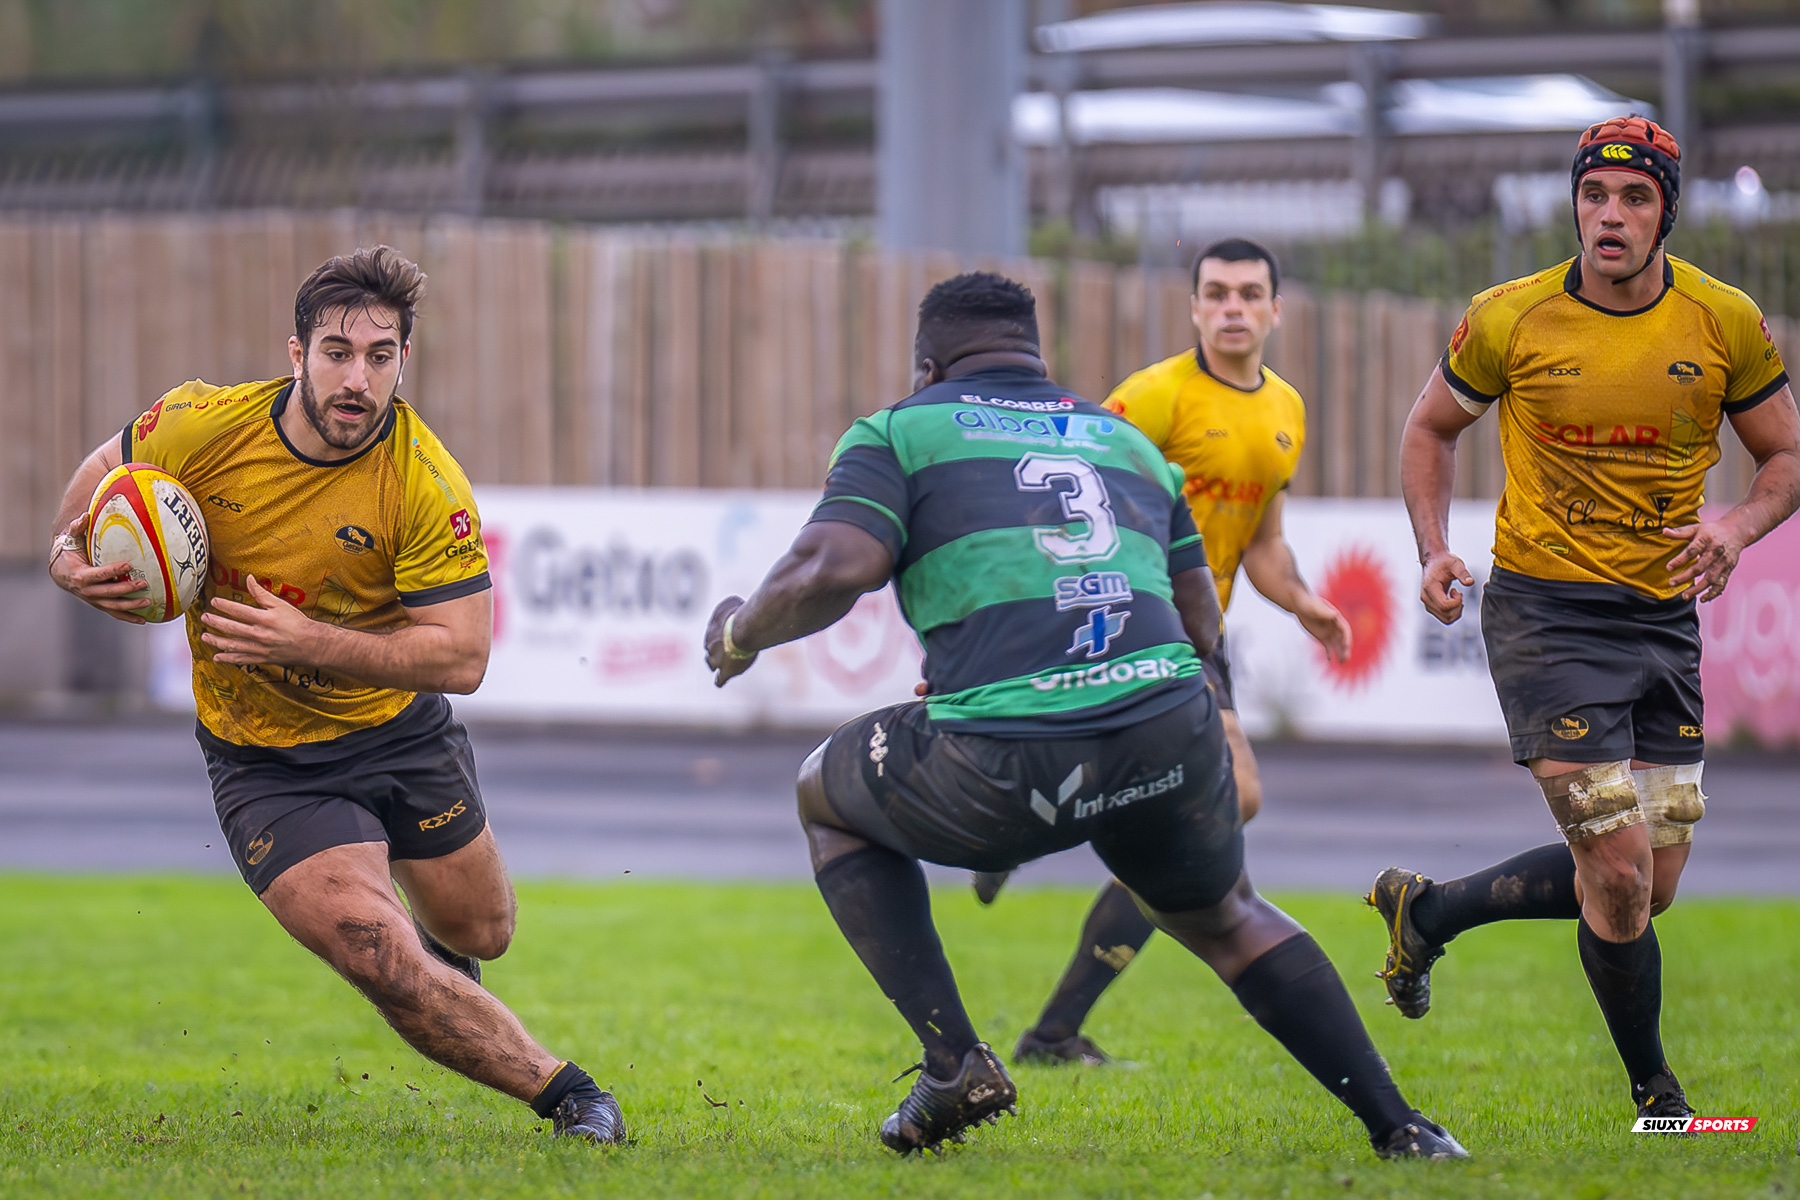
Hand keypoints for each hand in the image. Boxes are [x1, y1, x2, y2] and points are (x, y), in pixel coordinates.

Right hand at [48, 512, 150, 624]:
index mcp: (80, 575)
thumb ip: (77, 528)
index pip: (98, 574)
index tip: (128, 564)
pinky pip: (114, 613)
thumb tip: (85, 515)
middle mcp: (86, 591)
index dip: (113, 570)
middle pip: (108, 592)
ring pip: (113, 606)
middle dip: (126, 589)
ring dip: (130, 606)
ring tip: (148, 602)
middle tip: (144, 583)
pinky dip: (128, 617)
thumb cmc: (69, 553)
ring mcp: (93, 600)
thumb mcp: (70, 540)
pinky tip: (143, 620)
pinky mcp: (99, 604)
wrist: (60, 572)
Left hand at [200, 574, 321, 665]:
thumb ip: (262, 593)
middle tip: (204, 618)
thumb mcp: (281, 605)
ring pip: (232, 645)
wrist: (312, 644)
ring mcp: (259, 648)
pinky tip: (217, 657)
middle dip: (215, 622)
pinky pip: (241, 659)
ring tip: (204, 636)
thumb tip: (249, 579)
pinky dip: (228, 659)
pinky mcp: (261, 658)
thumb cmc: (298, 623)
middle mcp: (259, 634)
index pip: (238, 611)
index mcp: (264, 619)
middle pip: (231, 628)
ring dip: (216, 641)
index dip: (224, 606)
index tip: (214, 602)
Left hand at [704, 596, 756, 686]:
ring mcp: (715, 659)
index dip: (721, 635)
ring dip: (716, 664)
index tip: (730, 635)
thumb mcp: (732, 602)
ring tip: (722, 667)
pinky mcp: (725, 672)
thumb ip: (730, 606)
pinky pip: (720, 679)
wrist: (742, 629)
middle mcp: (708, 644)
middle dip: (716, 650)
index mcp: (710, 628)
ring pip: (711, 664)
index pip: (713, 633)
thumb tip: (733, 607)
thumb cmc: (739, 614)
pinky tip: (720, 681)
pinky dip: (720, 680)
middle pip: (710, 649)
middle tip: (726, 650)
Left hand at [1295, 593, 1352, 663]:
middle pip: (1342, 639)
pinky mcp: (1322, 636)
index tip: (1346, 645)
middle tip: (1346, 658)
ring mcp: (1329, 632)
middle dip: (1345, 649)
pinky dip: (1329, 653)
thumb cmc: (1308, 602)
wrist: (1300, 604)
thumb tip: (1334, 615)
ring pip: (1337, 645)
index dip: (1346, 638)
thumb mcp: (1315, 607)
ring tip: (1342, 662)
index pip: (1345, 629)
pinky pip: (1328, 647)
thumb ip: (1324, 612)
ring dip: (1340, 653)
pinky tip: (1330, 660)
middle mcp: (1335, 626)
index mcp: (1336, 618)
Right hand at [1420, 551, 1473, 624]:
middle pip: (1446, 615)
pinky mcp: (1430, 606)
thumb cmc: (1443, 562)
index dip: (1456, 602)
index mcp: (1430, 588)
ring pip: (1445, 619)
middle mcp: (1426, 598)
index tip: (1459, 592)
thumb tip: (1470, 582)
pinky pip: (1444, 617)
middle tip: (1459, 594)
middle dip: (1458, 607)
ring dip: (1456, 611)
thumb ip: (1463, 573)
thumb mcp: (1455, 564)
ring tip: (1456, 597)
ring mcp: (1427, 603)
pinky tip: (1453, 600)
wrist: (1433, 561)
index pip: (1444, 606)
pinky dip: (1453, 612)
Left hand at [1664, 520, 1745, 601]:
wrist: (1736, 532)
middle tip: (1672, 583)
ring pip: (1710, 578)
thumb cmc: (1712, 531)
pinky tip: (1703, 599)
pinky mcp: (1728, 570)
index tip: (1668, 567)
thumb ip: (1680, 532)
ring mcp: (1722, 563)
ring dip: (1698, 588)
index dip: (1680, 560)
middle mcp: (1715, 553)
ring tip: (1685, 596)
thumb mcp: (1696, 528)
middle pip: (1700, 567)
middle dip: (1685, 576)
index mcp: (1706, 540)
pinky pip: (1721, 584)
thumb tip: (1664, 531)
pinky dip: (1713, 593)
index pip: (1692, 551)